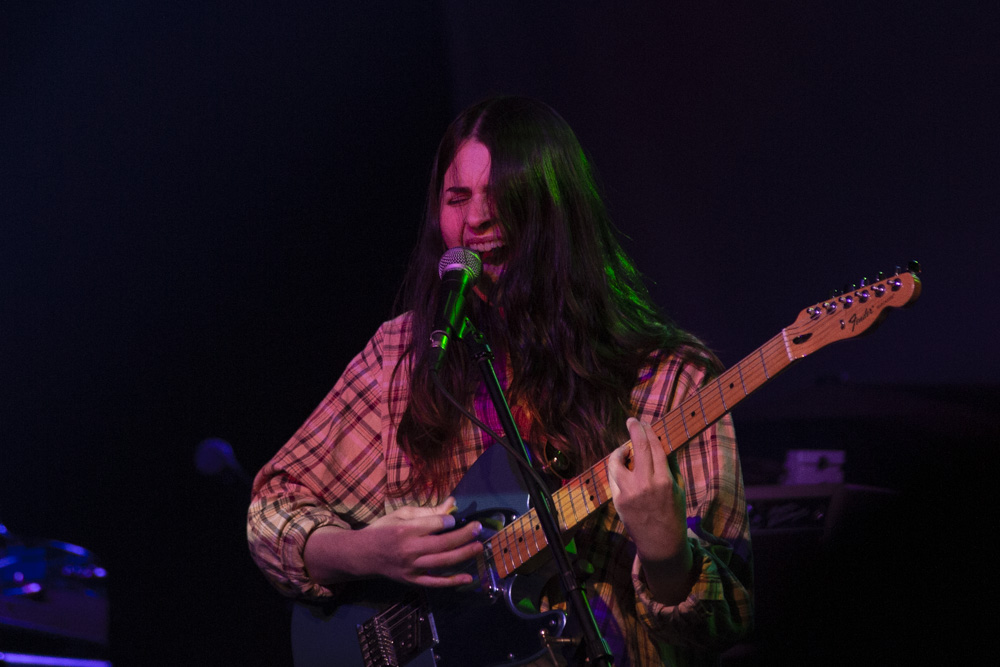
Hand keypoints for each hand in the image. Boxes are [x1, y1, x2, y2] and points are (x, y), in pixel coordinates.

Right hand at [304, 497, 483, 587]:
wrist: (363, 555)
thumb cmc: (383, 530)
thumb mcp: (401, 514)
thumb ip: (428, 511)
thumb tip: (452, 503)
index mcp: (405, 530)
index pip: (435, 525)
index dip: (449, 521)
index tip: (454, 519)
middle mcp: (409, 549)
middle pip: (443, 543)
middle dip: (464, 535)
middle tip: (478, 528)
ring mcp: (411, 568)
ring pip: (442, 562)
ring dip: (463, 554)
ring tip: (478, 547)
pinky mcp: (412, 580)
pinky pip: (435, 583)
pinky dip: (452, 581)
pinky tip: (468, 578)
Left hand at [608, 418, 693, 603]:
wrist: (660, 544)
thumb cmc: (673, 514)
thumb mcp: (680, 489)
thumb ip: (670, 466)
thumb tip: (661, 443)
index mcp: (664, 481)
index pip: (655, 448)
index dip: (649, 432)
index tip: (645, 423)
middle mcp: (646, 484)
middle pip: (639, 449)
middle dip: (634, 431)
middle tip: (632, 421)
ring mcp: (629, 493)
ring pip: (617, 462)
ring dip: (620, 451)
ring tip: (626, 449)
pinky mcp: (618, 500)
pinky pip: (613, 477)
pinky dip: (616, 467)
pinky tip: (621, 464)